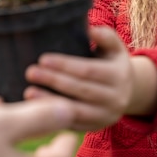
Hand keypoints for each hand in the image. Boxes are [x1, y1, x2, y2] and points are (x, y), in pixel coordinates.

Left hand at [24, 26, 156, 130]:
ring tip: (28, 91)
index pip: (88, 70)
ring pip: (76, 111)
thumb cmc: (112, 62)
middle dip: (54, 81)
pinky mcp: (95, 128)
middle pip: (81, 90)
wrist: (128, 91)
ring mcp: (106, 116)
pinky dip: (53, 117)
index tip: (42, 58)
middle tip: (30, 72)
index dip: (65, 65)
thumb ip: (104, 36)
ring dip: (50, 101)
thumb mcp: (115, 47)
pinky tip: (36, 108)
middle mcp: (116, 98)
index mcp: (119, 76)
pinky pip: (72, 124)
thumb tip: (89, 28)